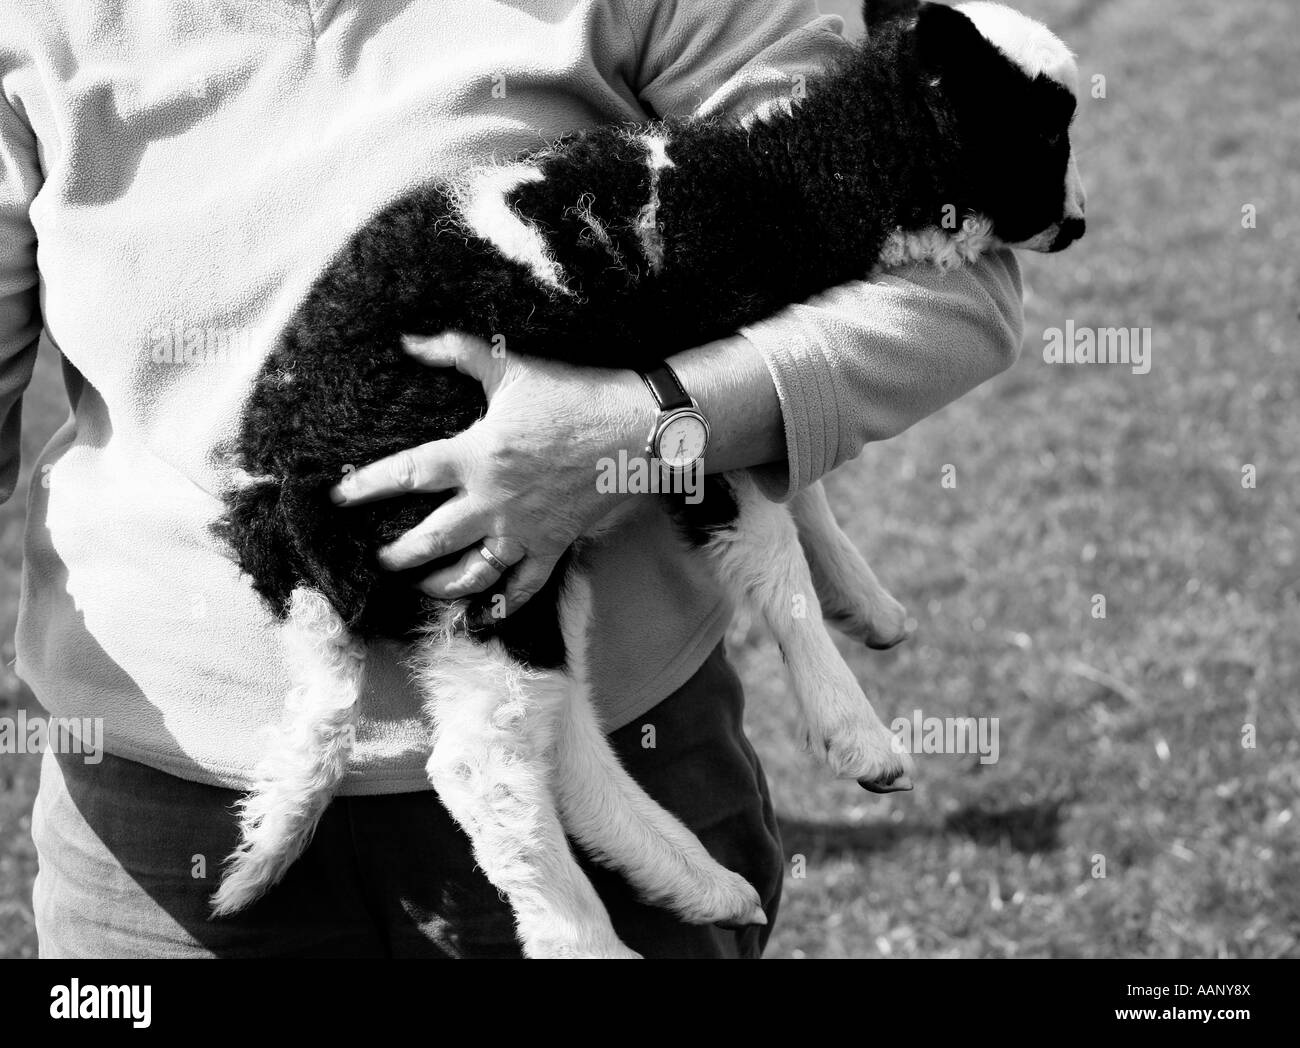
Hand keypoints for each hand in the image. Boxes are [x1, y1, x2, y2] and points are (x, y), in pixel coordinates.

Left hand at [329, 332, 651, 614]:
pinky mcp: (552, 546)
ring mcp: (522, 531)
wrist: (636, 430)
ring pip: (471, 574)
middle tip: (379, 558)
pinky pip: (523, 588)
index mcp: (475, 456)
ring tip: (421, 586)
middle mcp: (492, 502)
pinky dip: (503, 605)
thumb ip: (455, 352)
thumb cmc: (574, 395)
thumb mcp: (512, 368)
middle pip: (429, 540)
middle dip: (397, 554)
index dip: (366, 486)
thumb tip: (408, 340)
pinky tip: (483, 614)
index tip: (338, 496)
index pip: (406, 474)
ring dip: (440, 585)